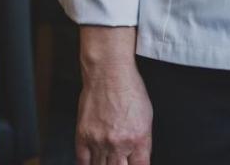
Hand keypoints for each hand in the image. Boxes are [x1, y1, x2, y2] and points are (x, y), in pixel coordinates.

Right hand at [76, 27, 152, 164]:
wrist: (109, 74)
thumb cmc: (129, 90)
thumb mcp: (146, 117)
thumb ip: (142, 141)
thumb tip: (137, 157)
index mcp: (138, 139)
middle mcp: (119, 143)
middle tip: (120, 162)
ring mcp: (99, 141)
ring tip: (107, 162)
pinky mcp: (83, 136)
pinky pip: (83, 161)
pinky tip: (92, 163)